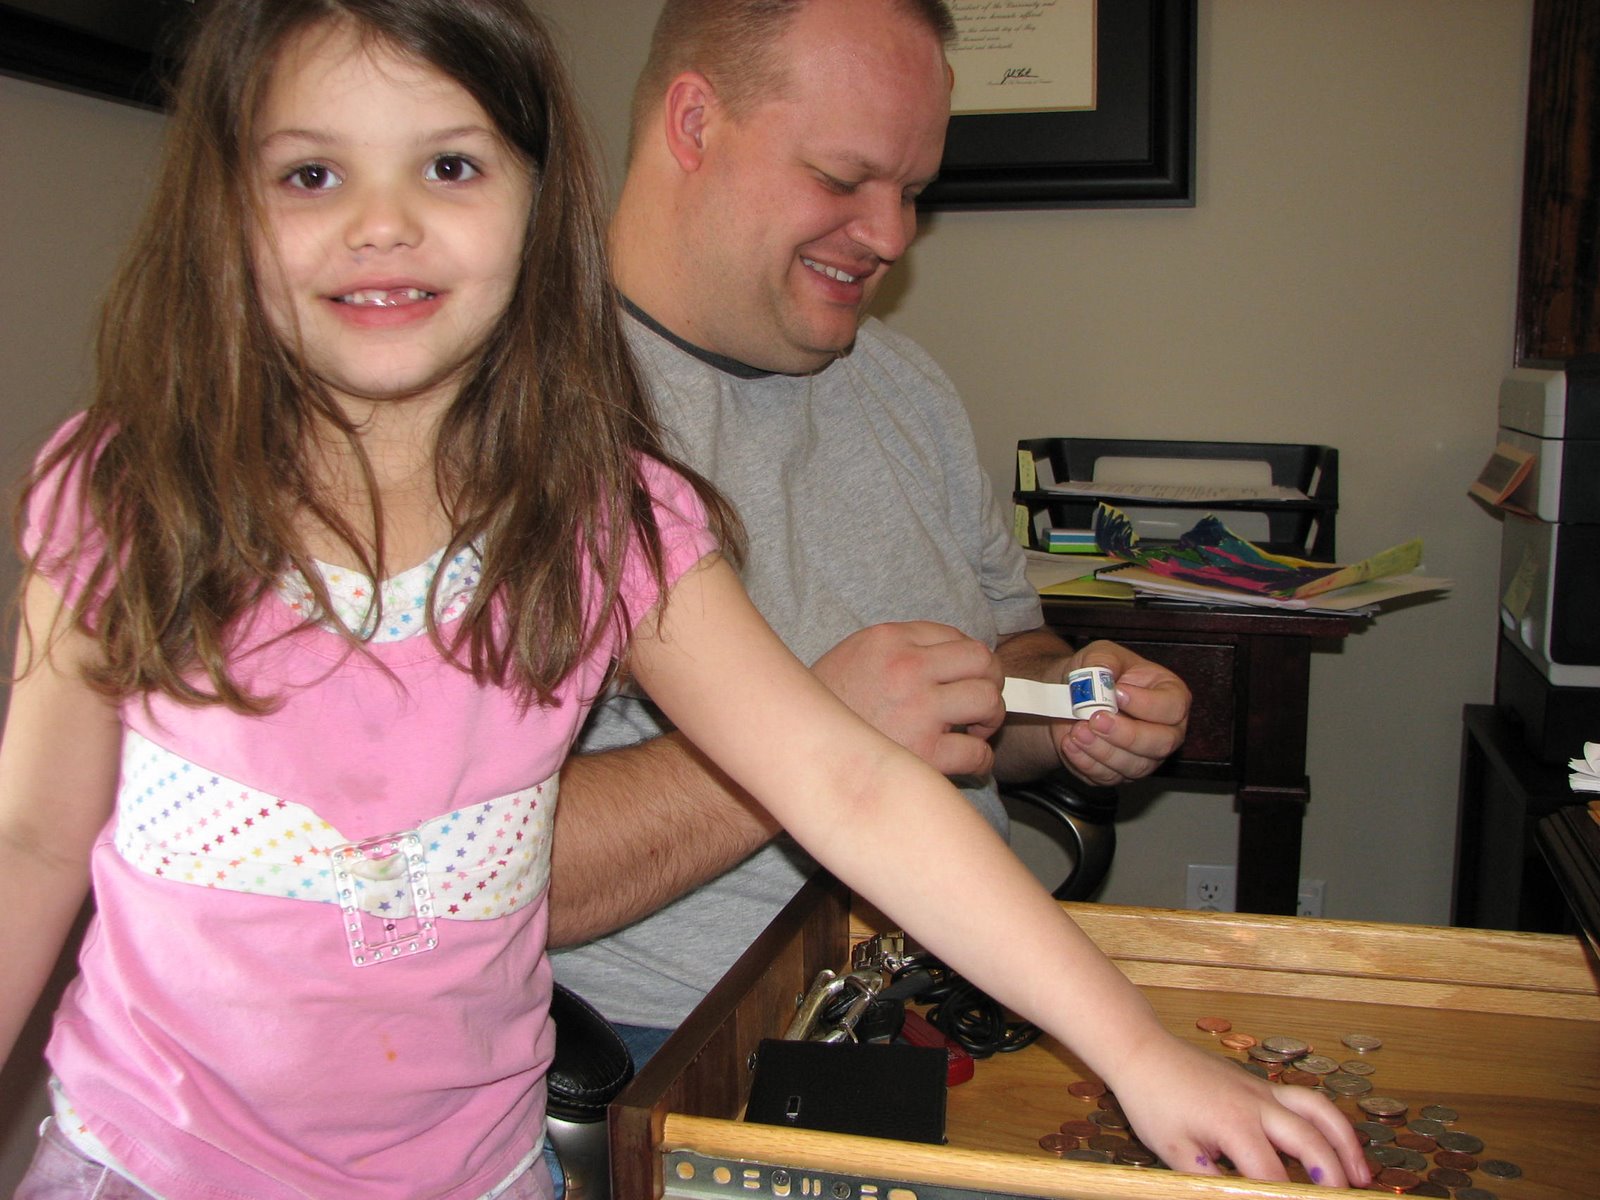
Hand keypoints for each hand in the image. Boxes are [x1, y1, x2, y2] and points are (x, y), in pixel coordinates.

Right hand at [811, 621, 1003, 776]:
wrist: (798, 752)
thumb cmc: (825, 707)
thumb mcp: (853, 656)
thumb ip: (897, 650)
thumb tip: (948, 659)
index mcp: (889, 640)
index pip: (955, 636)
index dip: (970, 659)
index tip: (966, 677)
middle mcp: (907, 668)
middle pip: (982, 662)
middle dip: (990, 682)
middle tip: (980, 703)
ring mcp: (918, 710)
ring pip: (988, 701)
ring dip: (989, 718)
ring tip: (974, 730)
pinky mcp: (924, 754)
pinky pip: (977, 753)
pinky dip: (980, 760)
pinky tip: (966, 762)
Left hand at [1053, 640, 1188, 786]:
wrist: (1069, 698)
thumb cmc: (1096, 674)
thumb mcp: (1100, 654)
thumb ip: (1103, 660)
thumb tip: (1101, 676)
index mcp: (1170, 696)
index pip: (1173, 707)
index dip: (1146, 704)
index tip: (1117, 693)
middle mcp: (1165, 731)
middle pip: (1161, 743)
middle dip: (1127, 734)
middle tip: (1096, 719)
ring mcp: (1144, 757)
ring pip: (1134, 766)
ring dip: (1102, 750)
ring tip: (1076, 730)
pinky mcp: (1119, 773)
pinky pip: (1108, 777)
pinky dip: (1086, 762)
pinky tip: (1070, 744)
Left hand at [1107, 1036, 1370, 1186]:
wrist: (1144, 1052)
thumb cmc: (1153, 1102)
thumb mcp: (1174, 1152)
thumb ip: (1209, 1182)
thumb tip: (1238, 1198)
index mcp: (1232, 1124)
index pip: (1271, 1175)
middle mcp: (1257, 1104)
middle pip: (1309, 1141)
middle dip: (1332, 1177)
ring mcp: (1263, 1090)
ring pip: (1319, 1111)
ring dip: (1346, 1143)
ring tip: (1362, 1177)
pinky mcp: (1263, 1084)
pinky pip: (1308, 1099)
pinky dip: (1330, 1121)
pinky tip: (1337, 1144)